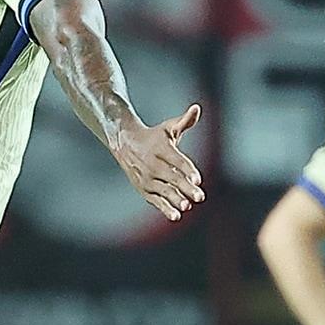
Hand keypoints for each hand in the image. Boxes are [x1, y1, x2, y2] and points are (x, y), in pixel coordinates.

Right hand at [111, 103, 204, 220]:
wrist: (125, 144)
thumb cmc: (154, 136)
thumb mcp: (168, 127)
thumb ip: (185, 121)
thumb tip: (197, 108)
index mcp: (160, 148)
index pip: (176, 160)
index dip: (187, 170)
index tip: (198, 179)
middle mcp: (152, 164)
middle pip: (172, 177)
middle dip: (186, 188)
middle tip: (200, 196)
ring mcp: (146, 178)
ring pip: (163, 190)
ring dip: (175, 199)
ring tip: (187, 206)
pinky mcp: (143, 189)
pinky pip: (154, 200)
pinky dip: (164, 208)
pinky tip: (176, 216)